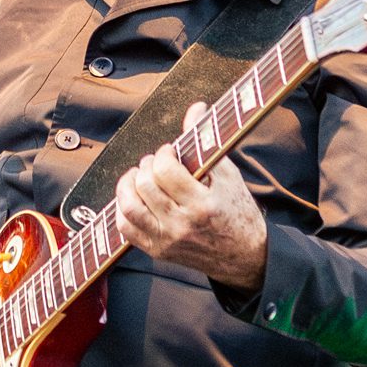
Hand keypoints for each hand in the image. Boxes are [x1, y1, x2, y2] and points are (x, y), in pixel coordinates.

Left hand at [114, 101, 267, 292]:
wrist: (244, 258)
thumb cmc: (237, 212)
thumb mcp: (229, 176)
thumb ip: (208, 142)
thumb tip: (197, 109)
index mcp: (203, 205)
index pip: (166, 171)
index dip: (163, 154)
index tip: (170, 151)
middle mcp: (182, 225)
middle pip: (145, 186)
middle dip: (146, 165)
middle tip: (156, 162)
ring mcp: (167, 241)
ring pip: (129, 208)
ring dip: (127, 185)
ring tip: (138, 177)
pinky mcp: (157, 251)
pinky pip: (125, 229)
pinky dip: (122, 209)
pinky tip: (134, 198)